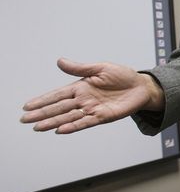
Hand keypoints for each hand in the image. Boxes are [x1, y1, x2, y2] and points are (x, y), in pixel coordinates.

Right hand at [20, 58, 164, 133]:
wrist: (141, 86)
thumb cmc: (122, 76)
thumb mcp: (101, 68)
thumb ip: (80, 68)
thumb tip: (59, 61)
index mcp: (81, 87)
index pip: (57, 95)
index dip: (42, 100)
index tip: (27, 106)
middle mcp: (83, 100)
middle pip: (59, 108)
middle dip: (42, 113)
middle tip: (24, 120)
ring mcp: (92, 109)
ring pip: (68, 117)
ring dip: (53, 122)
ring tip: (37, 127)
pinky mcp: (103, 117)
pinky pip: (85, 122)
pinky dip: (73, 126)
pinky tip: (60, 130)